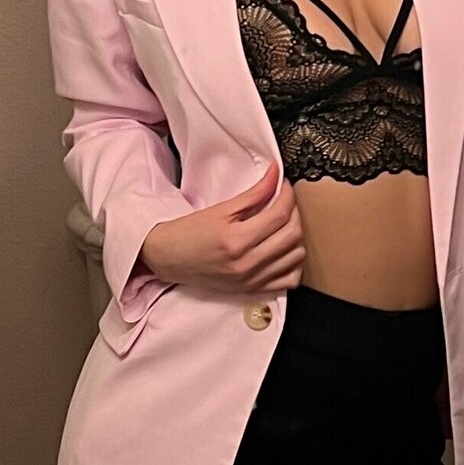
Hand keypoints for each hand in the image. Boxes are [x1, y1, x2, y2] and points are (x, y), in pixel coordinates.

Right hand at [140, 161, 306, 295]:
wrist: (167, 259)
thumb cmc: (188, 234)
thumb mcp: (220, 209)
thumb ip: (253, 194)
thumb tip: (276, 175)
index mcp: (237, 241)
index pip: (280, 215)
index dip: (287, 195)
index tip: (284, 184)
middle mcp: (247, 264)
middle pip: (292, 235)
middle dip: (294, 211)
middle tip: (284, 200)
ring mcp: (252, 280)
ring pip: (296, 256)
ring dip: (296, 235)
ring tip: (283, 223)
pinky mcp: (253, 289)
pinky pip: (289, 280)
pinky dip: (294, 263)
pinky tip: (284, 249)